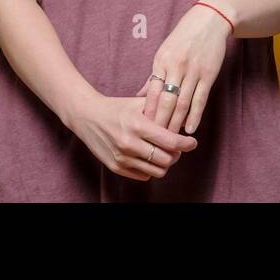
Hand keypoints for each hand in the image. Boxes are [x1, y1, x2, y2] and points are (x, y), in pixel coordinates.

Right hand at [67, 93, 197, 180]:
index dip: (186, 144)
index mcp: (138, 125)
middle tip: (177, 147)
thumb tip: (185, 121)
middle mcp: (129, 143)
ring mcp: (122, 158)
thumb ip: (162, 110)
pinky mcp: (116, 167)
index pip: (171, 141)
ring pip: (157, 171)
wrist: (87, 116)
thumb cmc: (117, 107)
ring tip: (164, 153)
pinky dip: (151, 168)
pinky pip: (144, 176)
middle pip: (167, 159)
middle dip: (176, 154)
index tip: (192, 142)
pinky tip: (149, 156)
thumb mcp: (139, 103)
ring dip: (165, 163)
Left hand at [135, 2, 230, 134]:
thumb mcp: (164, 52)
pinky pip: (200, 99)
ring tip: (171, 138)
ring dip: (176, 122)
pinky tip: (190, 128)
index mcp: (161, 61)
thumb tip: (139, 95)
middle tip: (155, 140)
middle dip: (160, 121)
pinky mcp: (208, 74)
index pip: (152, 91)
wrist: (209, 21)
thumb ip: (154, 75)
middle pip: (166, 100)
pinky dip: (195, 115)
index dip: (148, 111)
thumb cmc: (183, 37)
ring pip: (182, 102)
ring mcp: (193, 70)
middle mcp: (175, 66)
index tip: (143, 128)